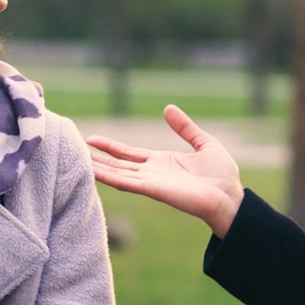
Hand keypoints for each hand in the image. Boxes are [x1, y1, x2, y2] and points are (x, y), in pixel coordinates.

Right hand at [86, 104, 244, 236]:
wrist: (230, 196)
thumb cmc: (222, 175)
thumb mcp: (204, 143)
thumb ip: (185, 128)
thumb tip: (168, 108)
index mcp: (160, 162)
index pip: (128, 153)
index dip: (110, 147)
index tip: (90, 139)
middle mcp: (151, 173)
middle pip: (117, 164)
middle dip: (97, 157)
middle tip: (74, 148)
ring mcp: (151, 182)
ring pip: (117, 173)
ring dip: (97, 166)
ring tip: (77, 158)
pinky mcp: (153, 190)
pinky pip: (126, 182)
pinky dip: (109, 177)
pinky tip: (93, 171)